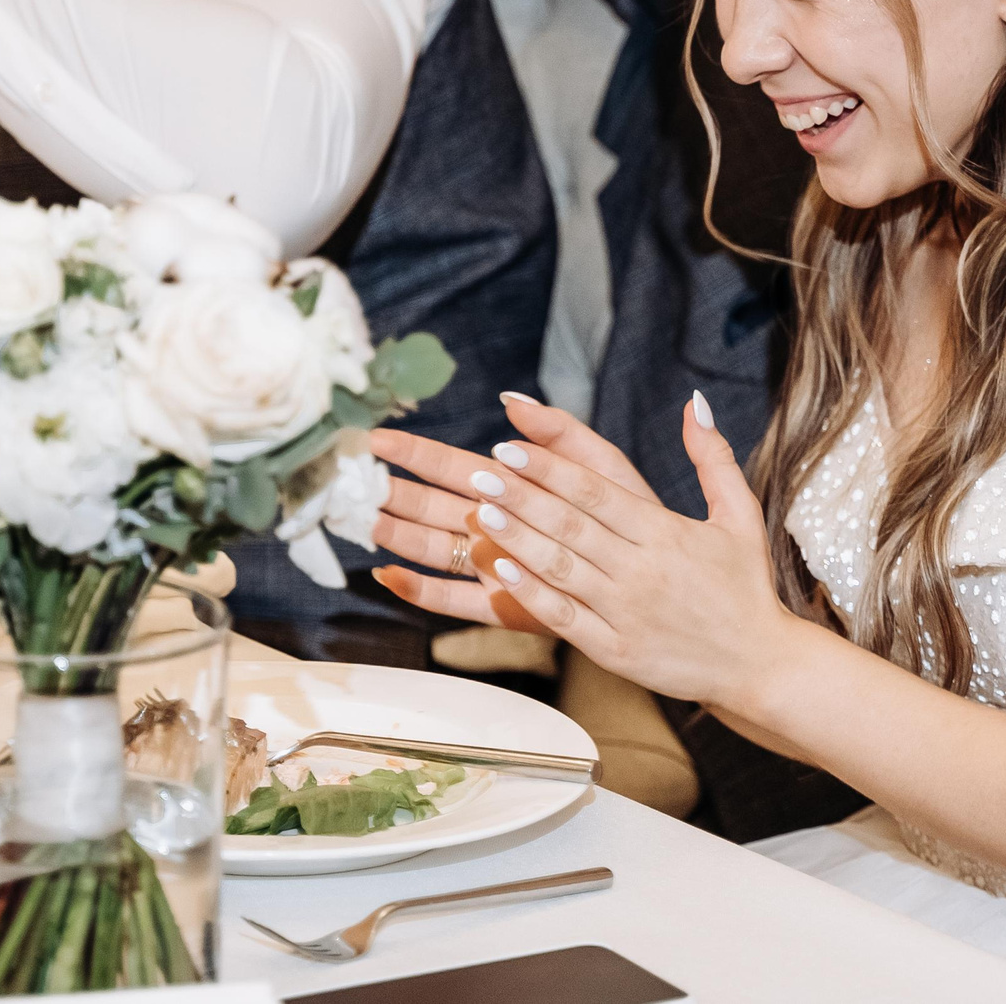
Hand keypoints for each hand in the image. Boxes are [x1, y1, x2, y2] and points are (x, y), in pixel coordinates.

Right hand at [369, 394, 659, 637]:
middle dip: (388, 493)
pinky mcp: (505, 606)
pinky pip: (454, 601)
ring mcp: (495, 567)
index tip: (373, 438)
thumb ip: (559, 433)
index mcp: (511, 487)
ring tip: (361, 520)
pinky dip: (421, 592)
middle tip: (345, 481)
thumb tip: (511, 399)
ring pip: (432, 549)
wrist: (660, 581)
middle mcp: (494, 525)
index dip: (412, 453)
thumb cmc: (631, 517)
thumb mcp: (602, 467)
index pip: (450, 466)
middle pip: (428, 506)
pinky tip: (390, 577)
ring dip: (396, 535)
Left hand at [373, 393, 798, 708]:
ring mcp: (626, 613)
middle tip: (478, 470)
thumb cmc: (745, 587)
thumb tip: (695, 402)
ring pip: (559, 568)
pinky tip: (498, 571)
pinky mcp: (615, 651)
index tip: (510, 445)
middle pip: (570, 525)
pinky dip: (530, 594)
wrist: (761, 664)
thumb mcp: (739, 514)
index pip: (596, 492)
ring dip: (516, 538)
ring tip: (478, 510)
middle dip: (520, 495)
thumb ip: (713, 457)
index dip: (549, 467)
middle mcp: (642, 570)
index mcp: (666, 533)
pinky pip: (564, 618)